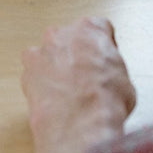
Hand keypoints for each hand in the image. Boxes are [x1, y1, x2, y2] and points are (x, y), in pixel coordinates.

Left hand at [21, 17, 135, 152]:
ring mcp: (42, 51)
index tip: (104, 61)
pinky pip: (34, 72)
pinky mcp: (27, 71)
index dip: (103, 48)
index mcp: (90, 29)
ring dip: (56, 68)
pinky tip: (53, 99)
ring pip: (49, 54)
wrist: (80, 124)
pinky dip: (41, 83)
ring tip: (67, 92)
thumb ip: (111, 67)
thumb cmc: (106, 101)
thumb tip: (108, 76)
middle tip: (85, 77)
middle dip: (76, 54)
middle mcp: (63, 34)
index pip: (98, 28)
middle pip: (70, 39)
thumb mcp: (124, 80)